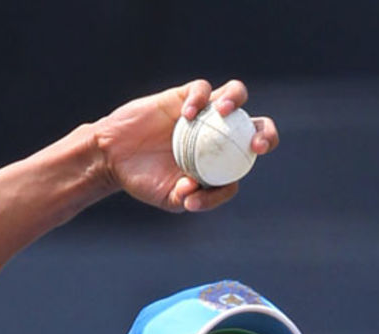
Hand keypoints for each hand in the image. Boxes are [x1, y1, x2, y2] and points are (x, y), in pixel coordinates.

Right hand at [93, 78, 277, 213]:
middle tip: (257, 143)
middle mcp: (218, 132)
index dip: (256, 154)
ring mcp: (204, 112)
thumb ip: (188, 198)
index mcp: (220, 158)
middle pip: (253, 123)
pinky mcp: (185, 97)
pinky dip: (199, 99)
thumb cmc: (144, 180)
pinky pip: (202, 89)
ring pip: (235, 94)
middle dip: (264, 131)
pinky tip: (186, 116)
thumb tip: (198, 192)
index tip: (247, 158)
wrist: (114, 158)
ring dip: (235, 100)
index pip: (248, 154)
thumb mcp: (168, 198)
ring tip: (223, 111)